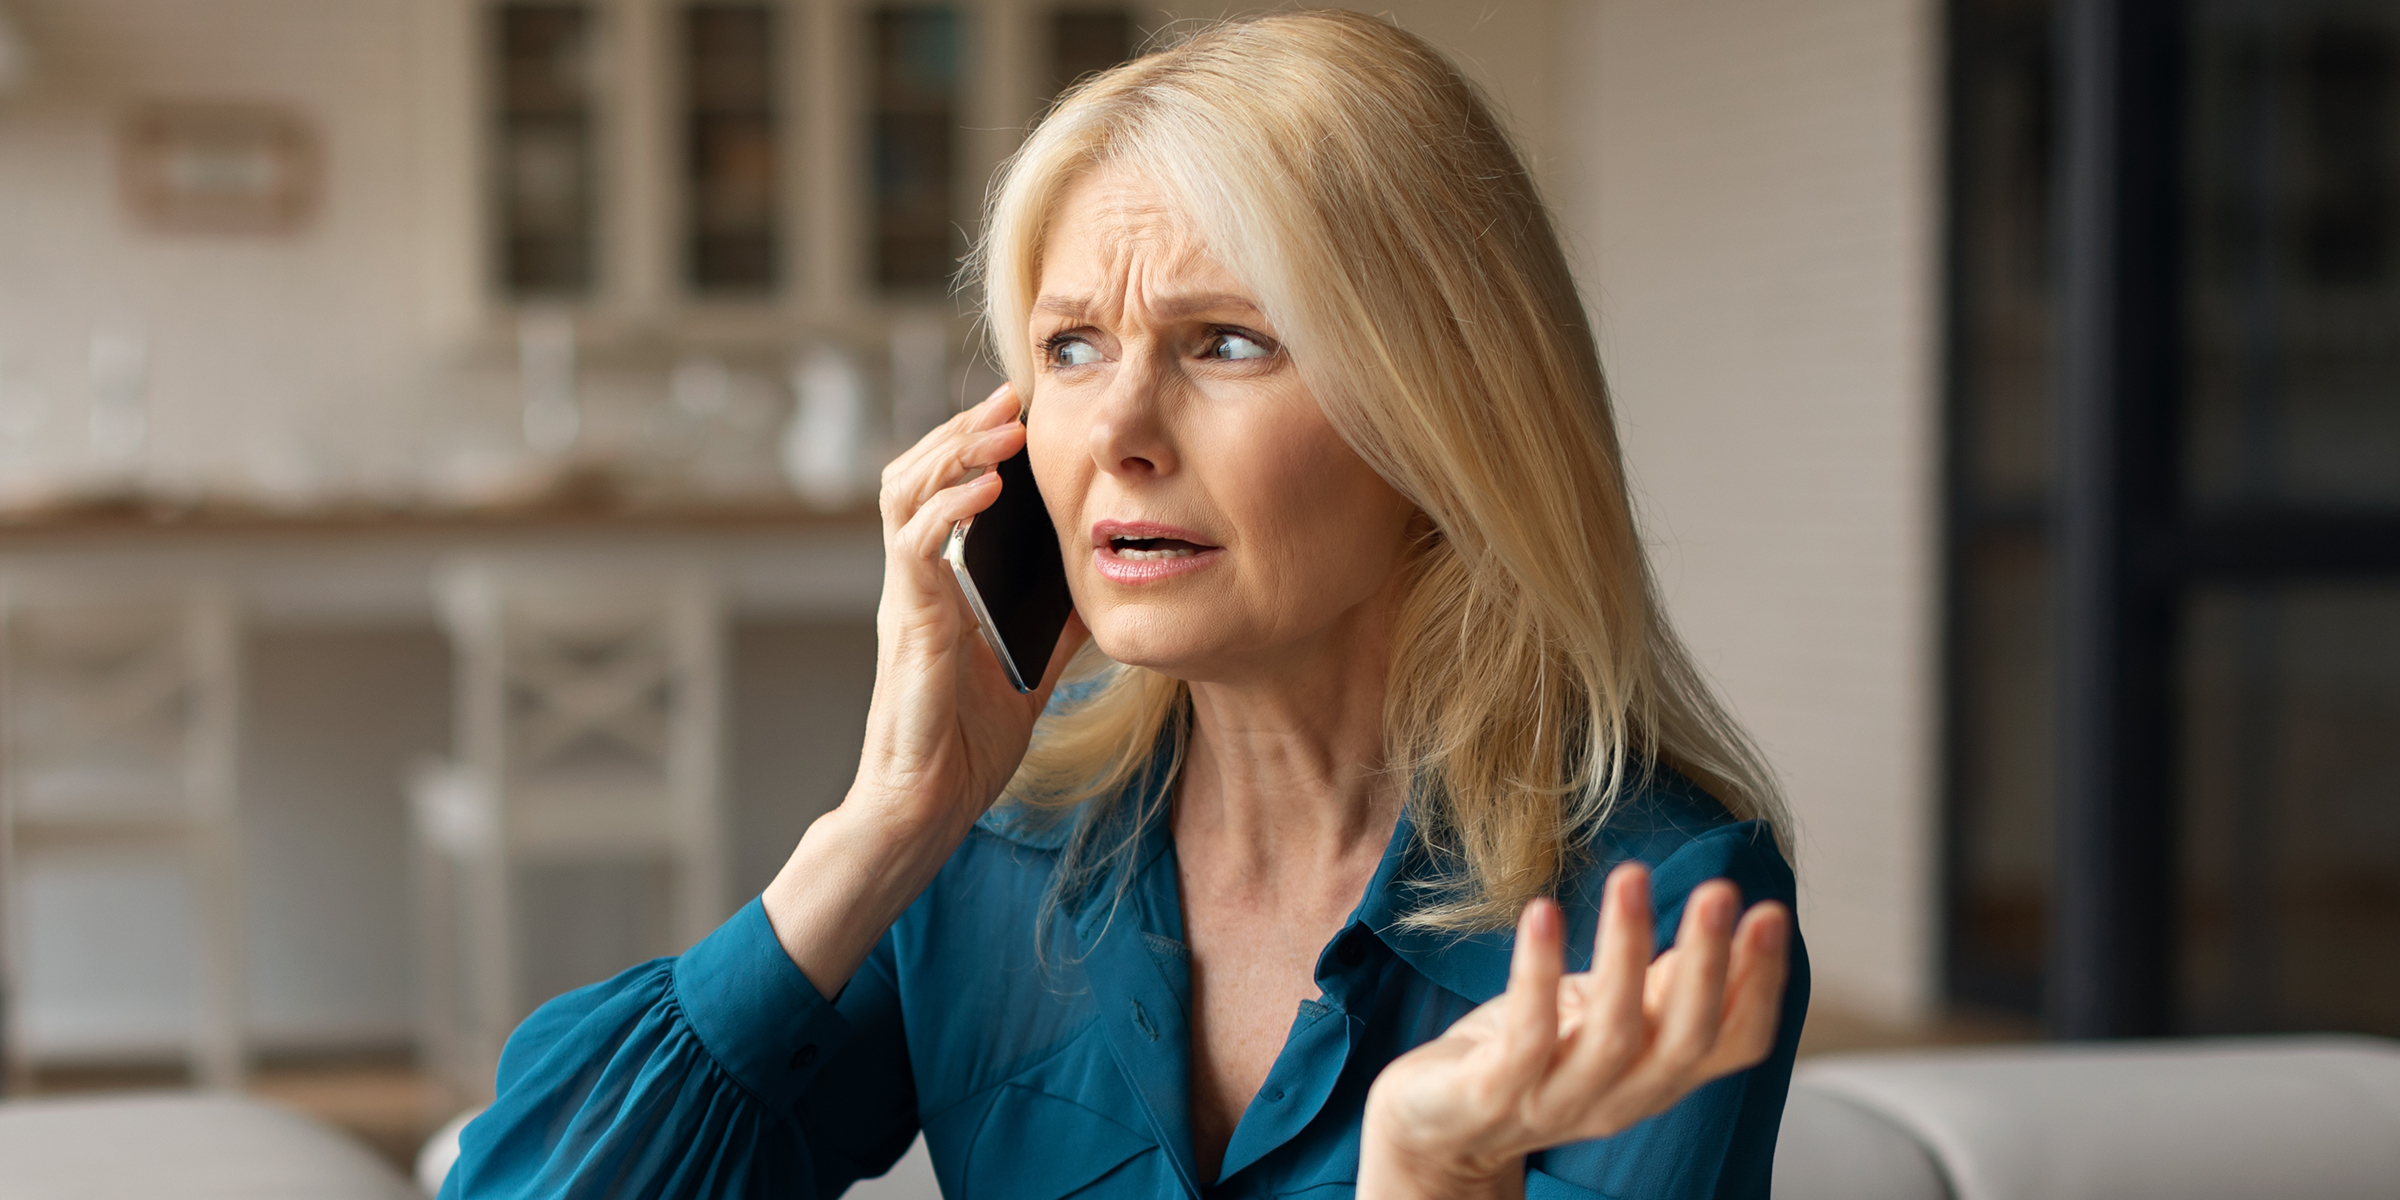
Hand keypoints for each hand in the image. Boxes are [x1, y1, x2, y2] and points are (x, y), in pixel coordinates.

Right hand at [852, 382, 1088, 841]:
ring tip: (998, 427)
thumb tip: (1102, 590)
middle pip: (915, 473)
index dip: (973, 446)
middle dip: (961, 429)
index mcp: (938, 588)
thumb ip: (1053, 629)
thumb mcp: (1029, 672)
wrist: (926, 807)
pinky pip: (916, 545)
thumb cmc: (965, 748)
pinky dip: (948, 508)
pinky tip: (986, 490)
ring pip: (903, 492)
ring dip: (951, 451)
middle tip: (1011, 398)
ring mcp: (906, 598)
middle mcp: (913, 582)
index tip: (1020, 412)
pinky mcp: (909, 622)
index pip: (942, 492)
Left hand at [1358, 866, 1790, 1199]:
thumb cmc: (1524, 1055)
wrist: (1432, 1127)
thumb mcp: (1600, 1019)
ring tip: (1632, 878)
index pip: (1732, 1043)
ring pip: (1612, 1035)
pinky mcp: (1494, 1093)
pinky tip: (1544, 913)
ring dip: (1626, 953)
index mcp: (1654, 1077)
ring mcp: (1556, 1101)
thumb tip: (1722, 923)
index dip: (1760, 985)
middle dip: (1708, 964)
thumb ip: (1657, 989)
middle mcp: (1619, 1098)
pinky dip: (1538, 973)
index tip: (1770, 912)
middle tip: (1720, 890)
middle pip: (1685, 1041)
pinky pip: (1528, 1035)